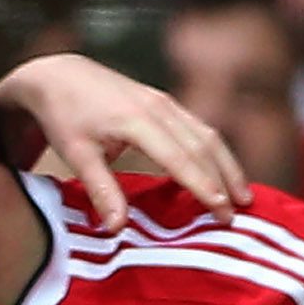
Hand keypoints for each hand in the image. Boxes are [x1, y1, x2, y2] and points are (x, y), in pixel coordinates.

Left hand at [0, 55, 249, 228]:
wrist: (60, 75)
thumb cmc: (65, 116)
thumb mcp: (76, 155)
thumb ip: (101, 190)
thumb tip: (117, 229)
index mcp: (137, 120)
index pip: (179, 158)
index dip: (202, 185)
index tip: (221, 211)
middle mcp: (158, 107)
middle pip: (203, 144)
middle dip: (224, 179)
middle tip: (238, 215)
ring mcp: (164, 102)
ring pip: (207, 134)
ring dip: (228, 165)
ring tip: (244, 195)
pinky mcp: (165, 102)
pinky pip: (198, 127)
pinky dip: (216, 152)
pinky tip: (224, 172)